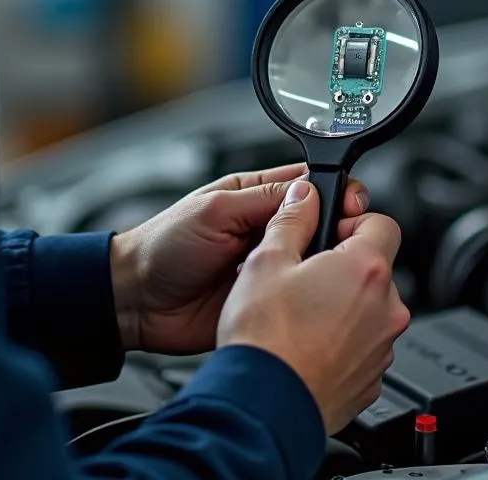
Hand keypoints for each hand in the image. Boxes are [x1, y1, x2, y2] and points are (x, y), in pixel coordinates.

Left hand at [110, 164, 367, 355]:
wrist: (136, 301)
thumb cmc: (163, 246)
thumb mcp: (214, 210)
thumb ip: (263, 199)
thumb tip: (309, 190)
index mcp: (255, 196)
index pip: (309, 186)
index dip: (334, 192)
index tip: (351, 204)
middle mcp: (266, 230)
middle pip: (318, 224)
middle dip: (336, 230)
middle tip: (342, 241)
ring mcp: (268, 267)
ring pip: (313, 263)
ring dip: (322, 266)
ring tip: (323, 269)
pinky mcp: (266, 302)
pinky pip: (297, 298)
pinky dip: (308, 299)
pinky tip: (311, 298)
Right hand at [217, 179, 409, 435]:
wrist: (264, 407)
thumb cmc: (265, 337)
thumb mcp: (267, 259)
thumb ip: (292, 218)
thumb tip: (304, 196)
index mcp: (366, 269)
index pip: (382, 222)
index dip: (352, 221)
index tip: (327, 232)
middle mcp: (386, 309)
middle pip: (375, 269)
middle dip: (342, 266)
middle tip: (302, 274)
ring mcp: (381, 349)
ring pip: (368, 310)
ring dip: (342, 306)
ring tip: (297, 315)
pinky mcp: (370, 381)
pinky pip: (361, 347)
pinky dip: (340, 342)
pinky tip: (304, 345)